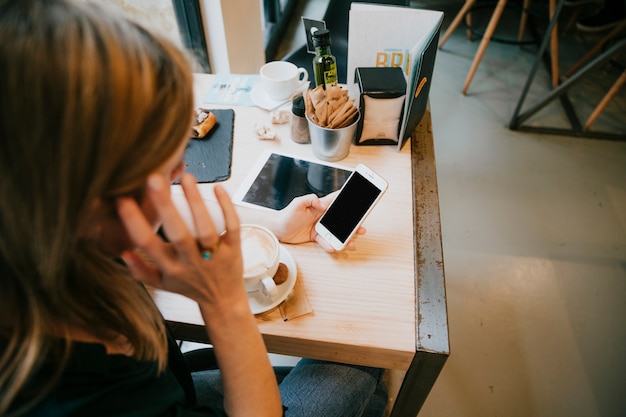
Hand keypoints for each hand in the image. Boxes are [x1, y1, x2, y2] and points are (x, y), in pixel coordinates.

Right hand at [116, 173, 246, 309]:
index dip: (134, 223)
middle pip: (177, 234)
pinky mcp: (234, 248)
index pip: (148, 245)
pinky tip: (217, 188)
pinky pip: (232, 227)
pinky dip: (227, 208)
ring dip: (196, 202)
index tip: (123, 200)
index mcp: (171, 268)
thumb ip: (140, 270)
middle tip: (154, 179)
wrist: (223, 301)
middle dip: (165, 207)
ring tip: (186, 177)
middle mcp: (192, 262)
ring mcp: (214, 255)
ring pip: (205, 228)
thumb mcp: (162, 284)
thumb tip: (123, 252)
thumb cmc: (190, 286)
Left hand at [273, 192, 364, 251]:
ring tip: (352, 242)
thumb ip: (311, 200)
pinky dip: (330, 245)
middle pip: (341, 219)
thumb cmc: (286, 215)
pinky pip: (326, 241)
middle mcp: (322, 216)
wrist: (277, 229)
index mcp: (320, 205)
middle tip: (361, 228)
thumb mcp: (297, 203)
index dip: (347, 198)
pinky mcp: (316, 236)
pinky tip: (333, 247)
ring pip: (336, 232)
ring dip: (345, 237)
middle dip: (352, 223)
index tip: (359, 199)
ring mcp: (320, 227)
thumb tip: (322, 203)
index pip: (336, 200)